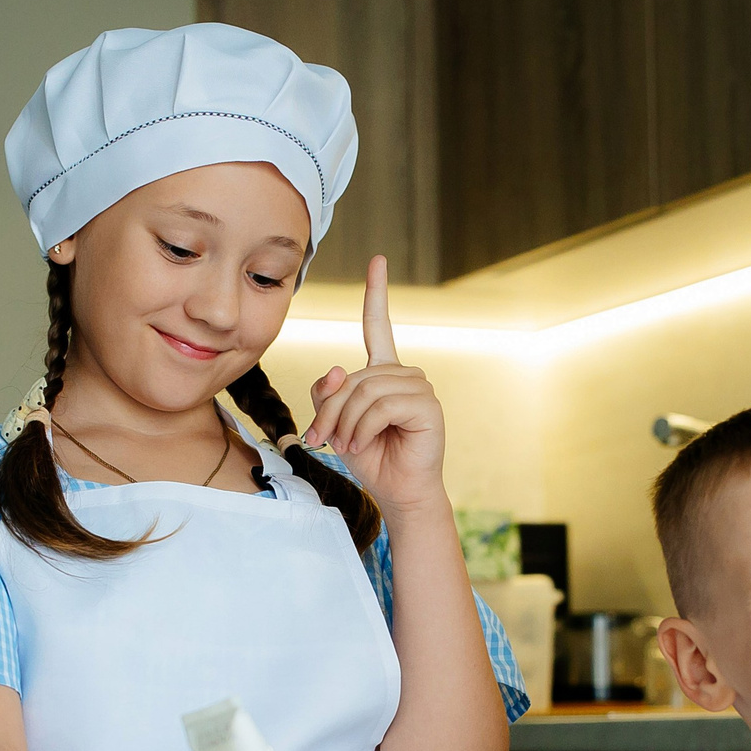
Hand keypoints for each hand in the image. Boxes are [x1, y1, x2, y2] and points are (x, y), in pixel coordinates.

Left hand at [304, 254, 447, 513]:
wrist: (397, 490)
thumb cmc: (370, 456)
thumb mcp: (335, 422)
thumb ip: (326, 394)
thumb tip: (336, 368)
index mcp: (383, 372)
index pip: (378, 325)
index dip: (377, 293)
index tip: (378, 260)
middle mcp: (404, 374)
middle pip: (353, 377)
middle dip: (331, 411)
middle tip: (323, 440)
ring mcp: (419, 387)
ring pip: (364, 391)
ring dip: (346, 423)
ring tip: (347, 445)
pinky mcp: (427, 405)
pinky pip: (381, 406)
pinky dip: (363, 428)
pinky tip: (364, 443)